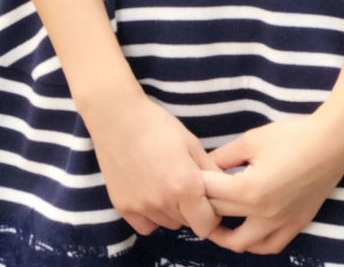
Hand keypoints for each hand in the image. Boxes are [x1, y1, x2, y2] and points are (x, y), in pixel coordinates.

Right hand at [81, 90, 222, 239]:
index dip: (213, 214)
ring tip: (167, 184)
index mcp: (185, 186)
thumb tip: (225, 189)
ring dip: (173, 212)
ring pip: (168, 224)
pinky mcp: (123, 208)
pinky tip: (151, 194)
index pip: (207, 225)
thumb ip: (210, 171)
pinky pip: (146, 226)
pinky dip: (152, 216)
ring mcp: (141, 207)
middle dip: (193, 210)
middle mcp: (163, 202)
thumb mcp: (191, 143)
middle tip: (187, 185)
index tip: (209, 198)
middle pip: (188, 223)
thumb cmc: (158, 125)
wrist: (118, 117)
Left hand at [199, 111, 343, 255]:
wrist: (331, 143)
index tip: (188, 175)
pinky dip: (254, 244)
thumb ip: (225, 155)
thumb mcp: (253, 139)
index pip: (211, 193)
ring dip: (225, 235)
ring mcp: (280, 223)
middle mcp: (262, 214)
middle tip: (197, 194)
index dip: (196, 183)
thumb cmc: (292, 136)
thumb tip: (206, 164)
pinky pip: (269, 246)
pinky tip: (247, 231)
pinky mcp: (295, 225)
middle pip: (221, 215)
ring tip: (215, 220)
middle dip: (205, 204)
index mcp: (249, 190)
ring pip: (242, 244)